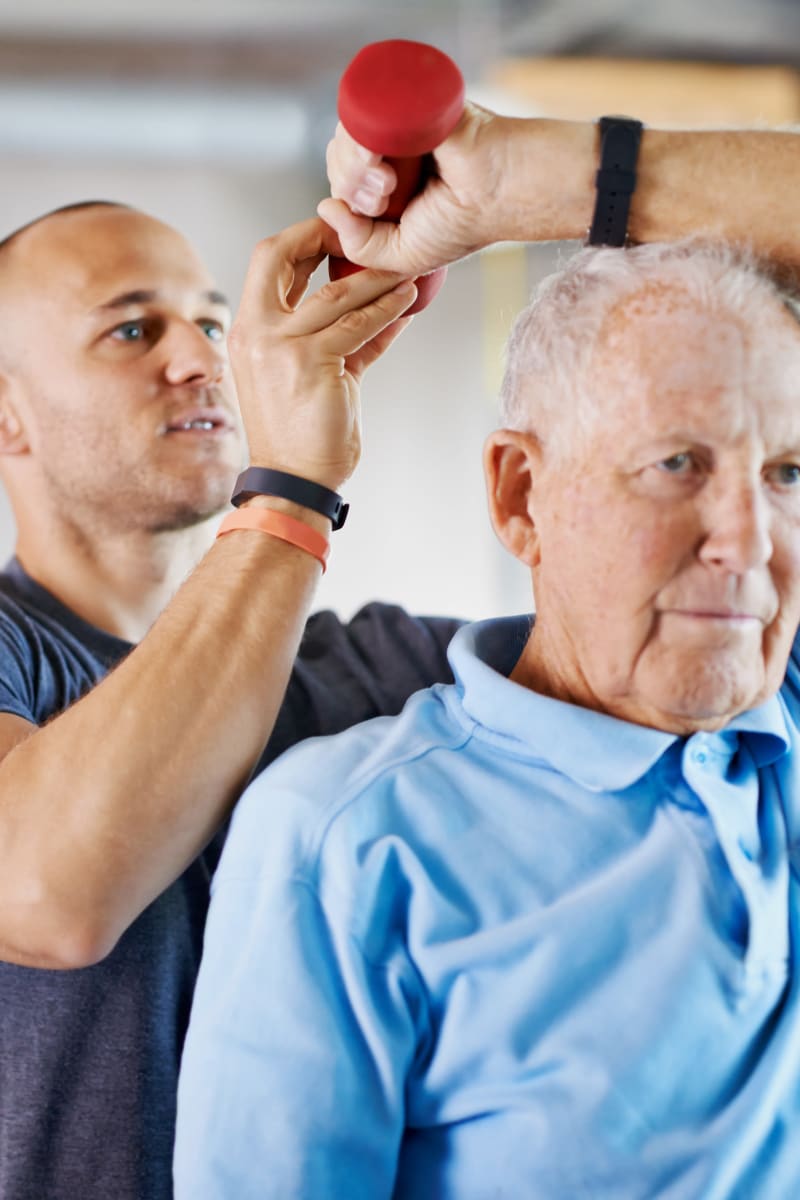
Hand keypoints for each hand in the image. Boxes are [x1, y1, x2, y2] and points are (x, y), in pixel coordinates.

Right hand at [228, 217, 416, 489]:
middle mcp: (256, 331)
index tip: (339, 234)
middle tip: (365, 235)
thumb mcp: (312, 374)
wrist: (294, 480)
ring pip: (335, 293)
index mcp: (248, 330)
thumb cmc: (302, 434)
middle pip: (280, 254)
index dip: (302, 238)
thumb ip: (339, 337)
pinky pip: (358, 325)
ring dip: (377, 278)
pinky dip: (387, 311)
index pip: (267, 261)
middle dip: (324, 234)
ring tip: (407, 271)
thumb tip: (382, 308)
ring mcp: (280, 346)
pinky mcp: (311, 362)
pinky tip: (407, 303)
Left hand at [319, 104, 597, 274]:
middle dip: (349, 185)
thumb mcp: (402, 257)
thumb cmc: (463, 225)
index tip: (374, 215)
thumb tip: (325, 207)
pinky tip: (380, 162)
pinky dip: (359, 141)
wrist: (501, 191)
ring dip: (355, 169)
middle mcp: (389, 153)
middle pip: (338, 160)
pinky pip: (362, 113)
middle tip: (383, 199)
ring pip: (345, 136)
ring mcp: (396, 124)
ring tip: (389, 184)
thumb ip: (361, 247)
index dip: (345, 201)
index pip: (342, 185)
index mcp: (387, 187)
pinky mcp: (406, 102)